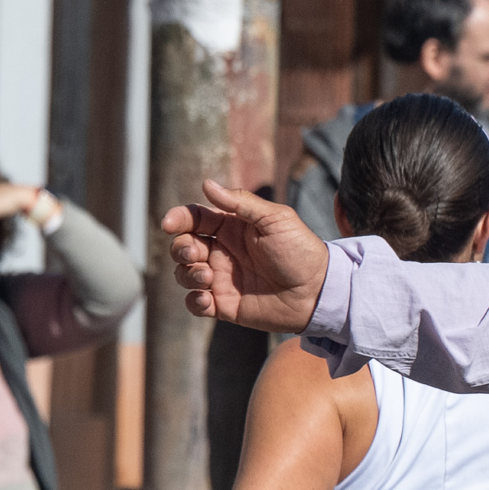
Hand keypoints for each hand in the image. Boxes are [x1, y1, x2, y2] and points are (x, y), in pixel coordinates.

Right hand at [164, 181, 329, 334]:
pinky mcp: (226, 305)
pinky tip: (208, 300)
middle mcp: (223, 252)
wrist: (319, 291)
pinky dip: (194, 301)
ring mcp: (223, 279)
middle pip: (183, 246)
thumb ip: (241, 203)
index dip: (178, 218)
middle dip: (181, 248)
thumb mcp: (276, 219)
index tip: (169, 224)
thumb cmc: (301, 251)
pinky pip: (196, 303)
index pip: (195, 218)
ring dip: (187, 274)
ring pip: (184, 274)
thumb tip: (206, 184)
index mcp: (232, 227)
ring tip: (208, 277)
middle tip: (196, 255)